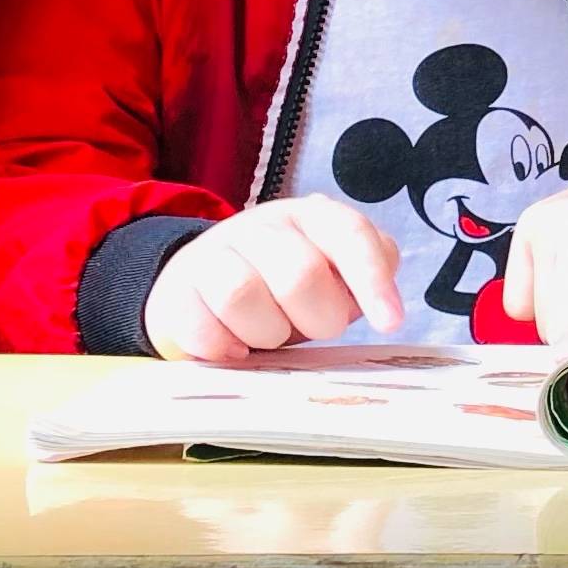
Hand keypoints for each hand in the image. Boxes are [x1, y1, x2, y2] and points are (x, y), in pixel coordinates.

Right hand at [144, 198, 404, 362]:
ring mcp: (214, 252)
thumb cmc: (287, 287)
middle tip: (314, 328)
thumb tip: (383, 302)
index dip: (372, 280)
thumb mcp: (335, 277)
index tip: (389, 323)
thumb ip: (366, 278)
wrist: (205, 285)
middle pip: (300, 272)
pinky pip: (201, 325)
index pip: (349, 234)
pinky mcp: (178, 288)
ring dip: (267, 332)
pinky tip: (235, 350)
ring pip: (241, 294)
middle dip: (318, 317)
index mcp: (312, 217)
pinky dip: (224, 348)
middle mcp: (262, 225)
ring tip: (271, 337)